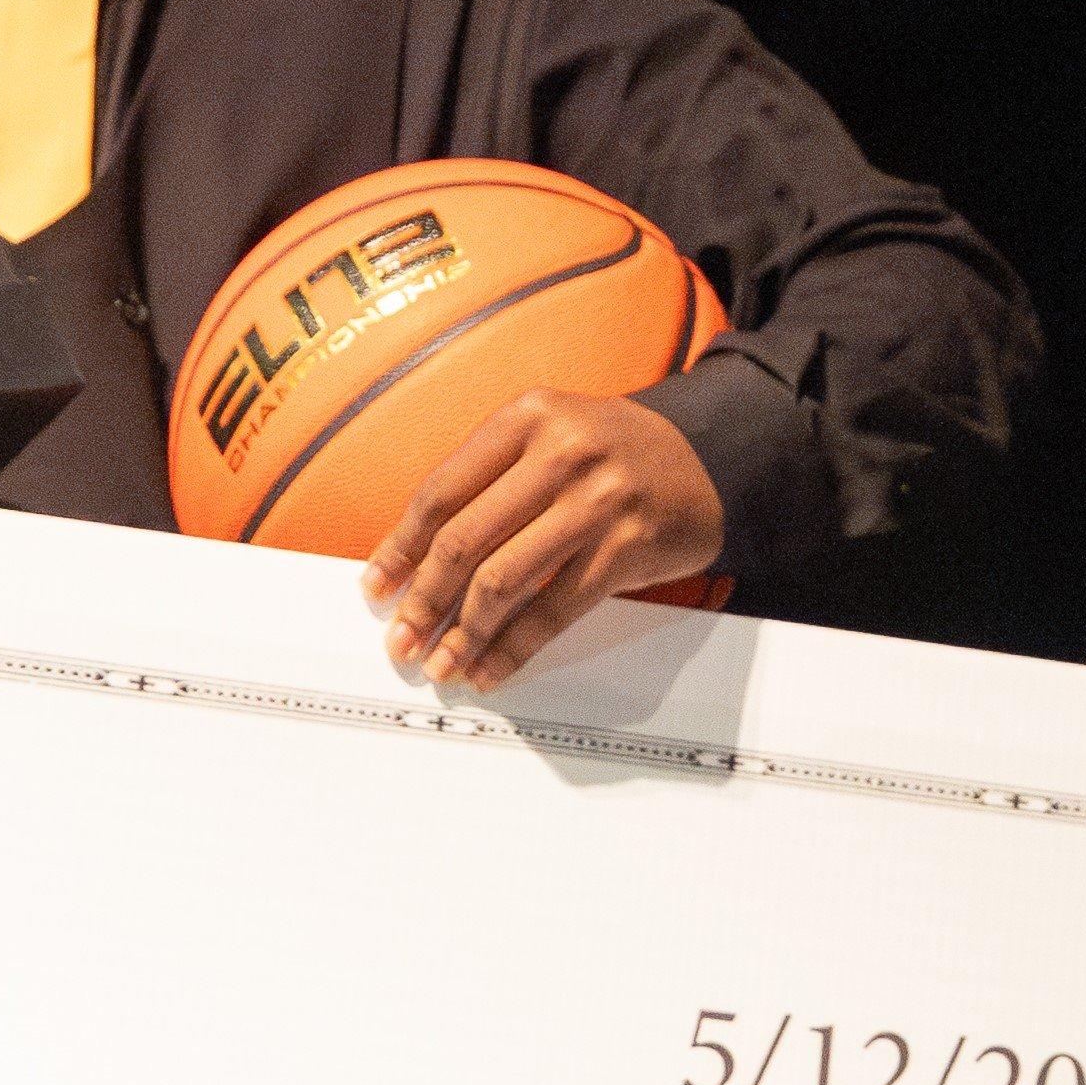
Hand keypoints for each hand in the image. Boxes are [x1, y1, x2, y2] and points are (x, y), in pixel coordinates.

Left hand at [365, 388, 727, 687]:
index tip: (378, 588)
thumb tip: (416, 560)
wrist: (707, 460)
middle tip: (402, 639)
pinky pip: (554, 611)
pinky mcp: (626, 549)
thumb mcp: (548, 437)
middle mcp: (560, 453)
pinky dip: (515, 647)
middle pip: (466, 540)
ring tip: (440, 662)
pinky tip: (492, 667)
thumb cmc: (612, 455)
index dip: (401, 547)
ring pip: (505, 581)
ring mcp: (597, 502)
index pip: (442, 490)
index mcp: (527, 417)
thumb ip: (488, 480)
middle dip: (423, 600)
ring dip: (463, 633)